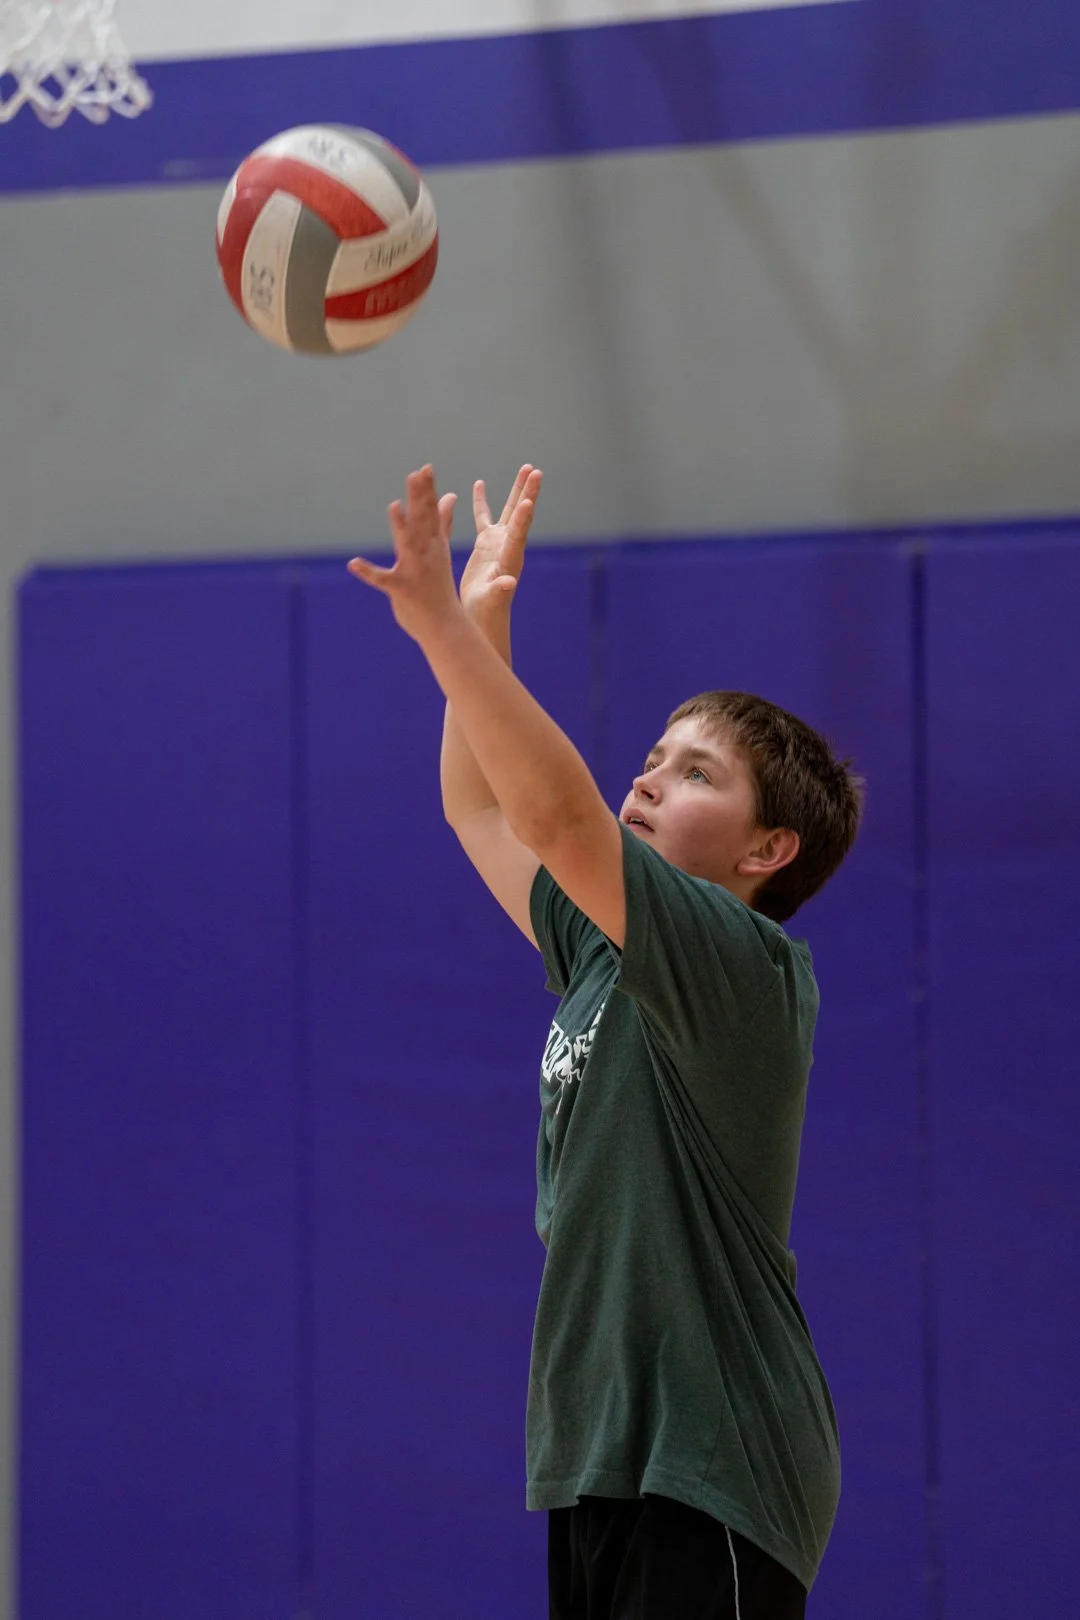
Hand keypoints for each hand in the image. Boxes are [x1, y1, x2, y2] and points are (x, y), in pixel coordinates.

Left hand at [347, 465, 461, 642]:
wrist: (446, 627)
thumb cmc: (439, 588)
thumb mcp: (440, 550)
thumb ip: (443, 522)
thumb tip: (450, 496)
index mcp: (434, 545)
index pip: (431, 513)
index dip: (428, 491)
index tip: (425, 469)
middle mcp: (427, 554)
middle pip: (422, 522)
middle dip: (420, 498)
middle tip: (416, 475)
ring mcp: (415, 571)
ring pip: (408, 545)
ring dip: (401, 527)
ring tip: (394, 506)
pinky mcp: (402, 590)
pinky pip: (383, 580)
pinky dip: (369, 572)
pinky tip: (354, 564)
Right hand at [460, 465, 542, 620]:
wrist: (482, 616)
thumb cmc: (487, 611)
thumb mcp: (492, 600)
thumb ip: (500, 589)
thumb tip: (509, 583)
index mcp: (510, 558)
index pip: (518, 534)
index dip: (523, 517)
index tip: (529, 499)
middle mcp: (509, 546)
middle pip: (520, 514)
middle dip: (527, 492)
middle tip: (536, 470)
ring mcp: (498, 543)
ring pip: (508, 510)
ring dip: (517, 490)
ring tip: (525, 468)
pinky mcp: (486, 544)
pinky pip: (484, 517)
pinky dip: (481, 501)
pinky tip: (479, 484)